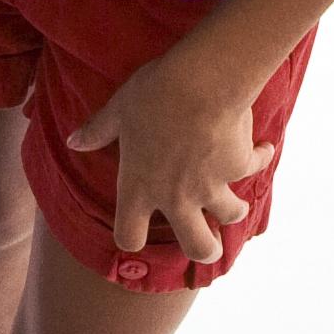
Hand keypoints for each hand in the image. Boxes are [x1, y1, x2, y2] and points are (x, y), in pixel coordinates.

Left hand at [65, 44, 271, 269]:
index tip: (138, 230)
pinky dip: (258, 158)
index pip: (129, 235)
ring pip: (231, 216)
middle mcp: (177, 196)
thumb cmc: (152, 94)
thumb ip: (97, 131)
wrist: (199, 83)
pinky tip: (260, 148)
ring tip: (235, 200)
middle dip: (207, 250)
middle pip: (197, 247)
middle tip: (209, 242)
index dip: (131, 236)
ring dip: (235, 209)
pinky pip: (254, 167)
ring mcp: (211, 186)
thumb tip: (73, 142)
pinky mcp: (238, 168)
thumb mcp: (118, 110)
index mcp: (141, 187)